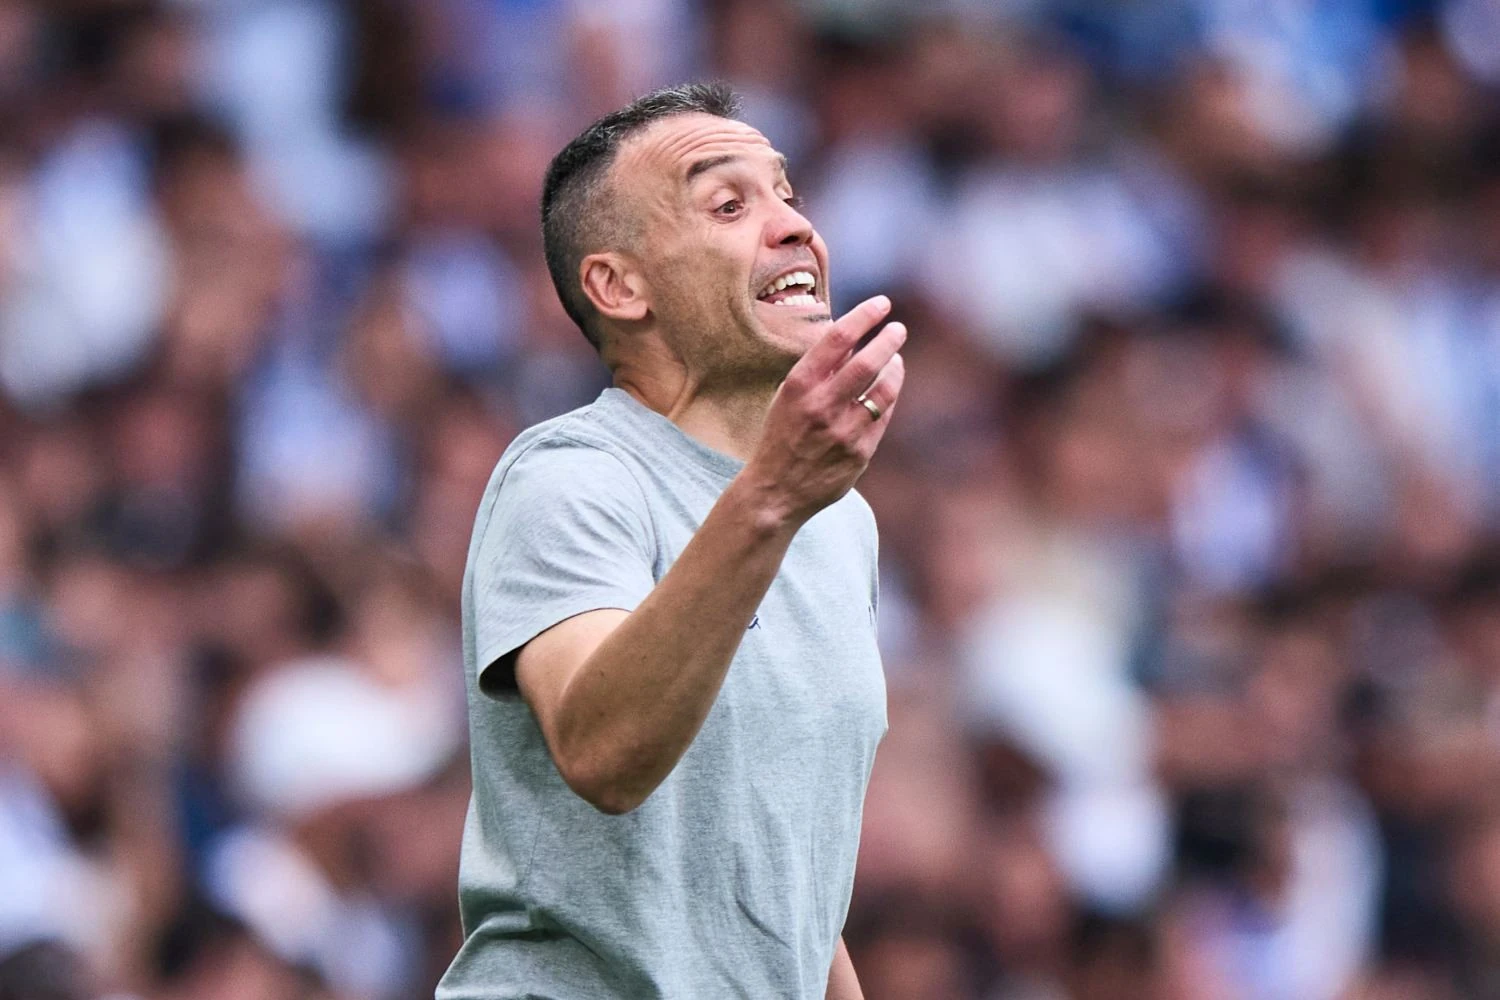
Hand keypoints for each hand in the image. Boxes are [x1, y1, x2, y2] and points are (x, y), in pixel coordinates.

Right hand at [742, 295, 905, 527]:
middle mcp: (822, 406)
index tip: (882, 304)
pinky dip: (889, 396)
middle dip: (888, 339)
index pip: (838, 338)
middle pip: (867, 362)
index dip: (864, 315)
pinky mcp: (860, 453)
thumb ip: (819, 369)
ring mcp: (843, 431)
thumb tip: (853, 336)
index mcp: (799, 386)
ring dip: (895, 368)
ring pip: (883, 389)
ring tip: (896, 359)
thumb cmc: (782, 434)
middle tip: (898, 329)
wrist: (776, 491)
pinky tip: (887, 388)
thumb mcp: (788, 396)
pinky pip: (883, 416)